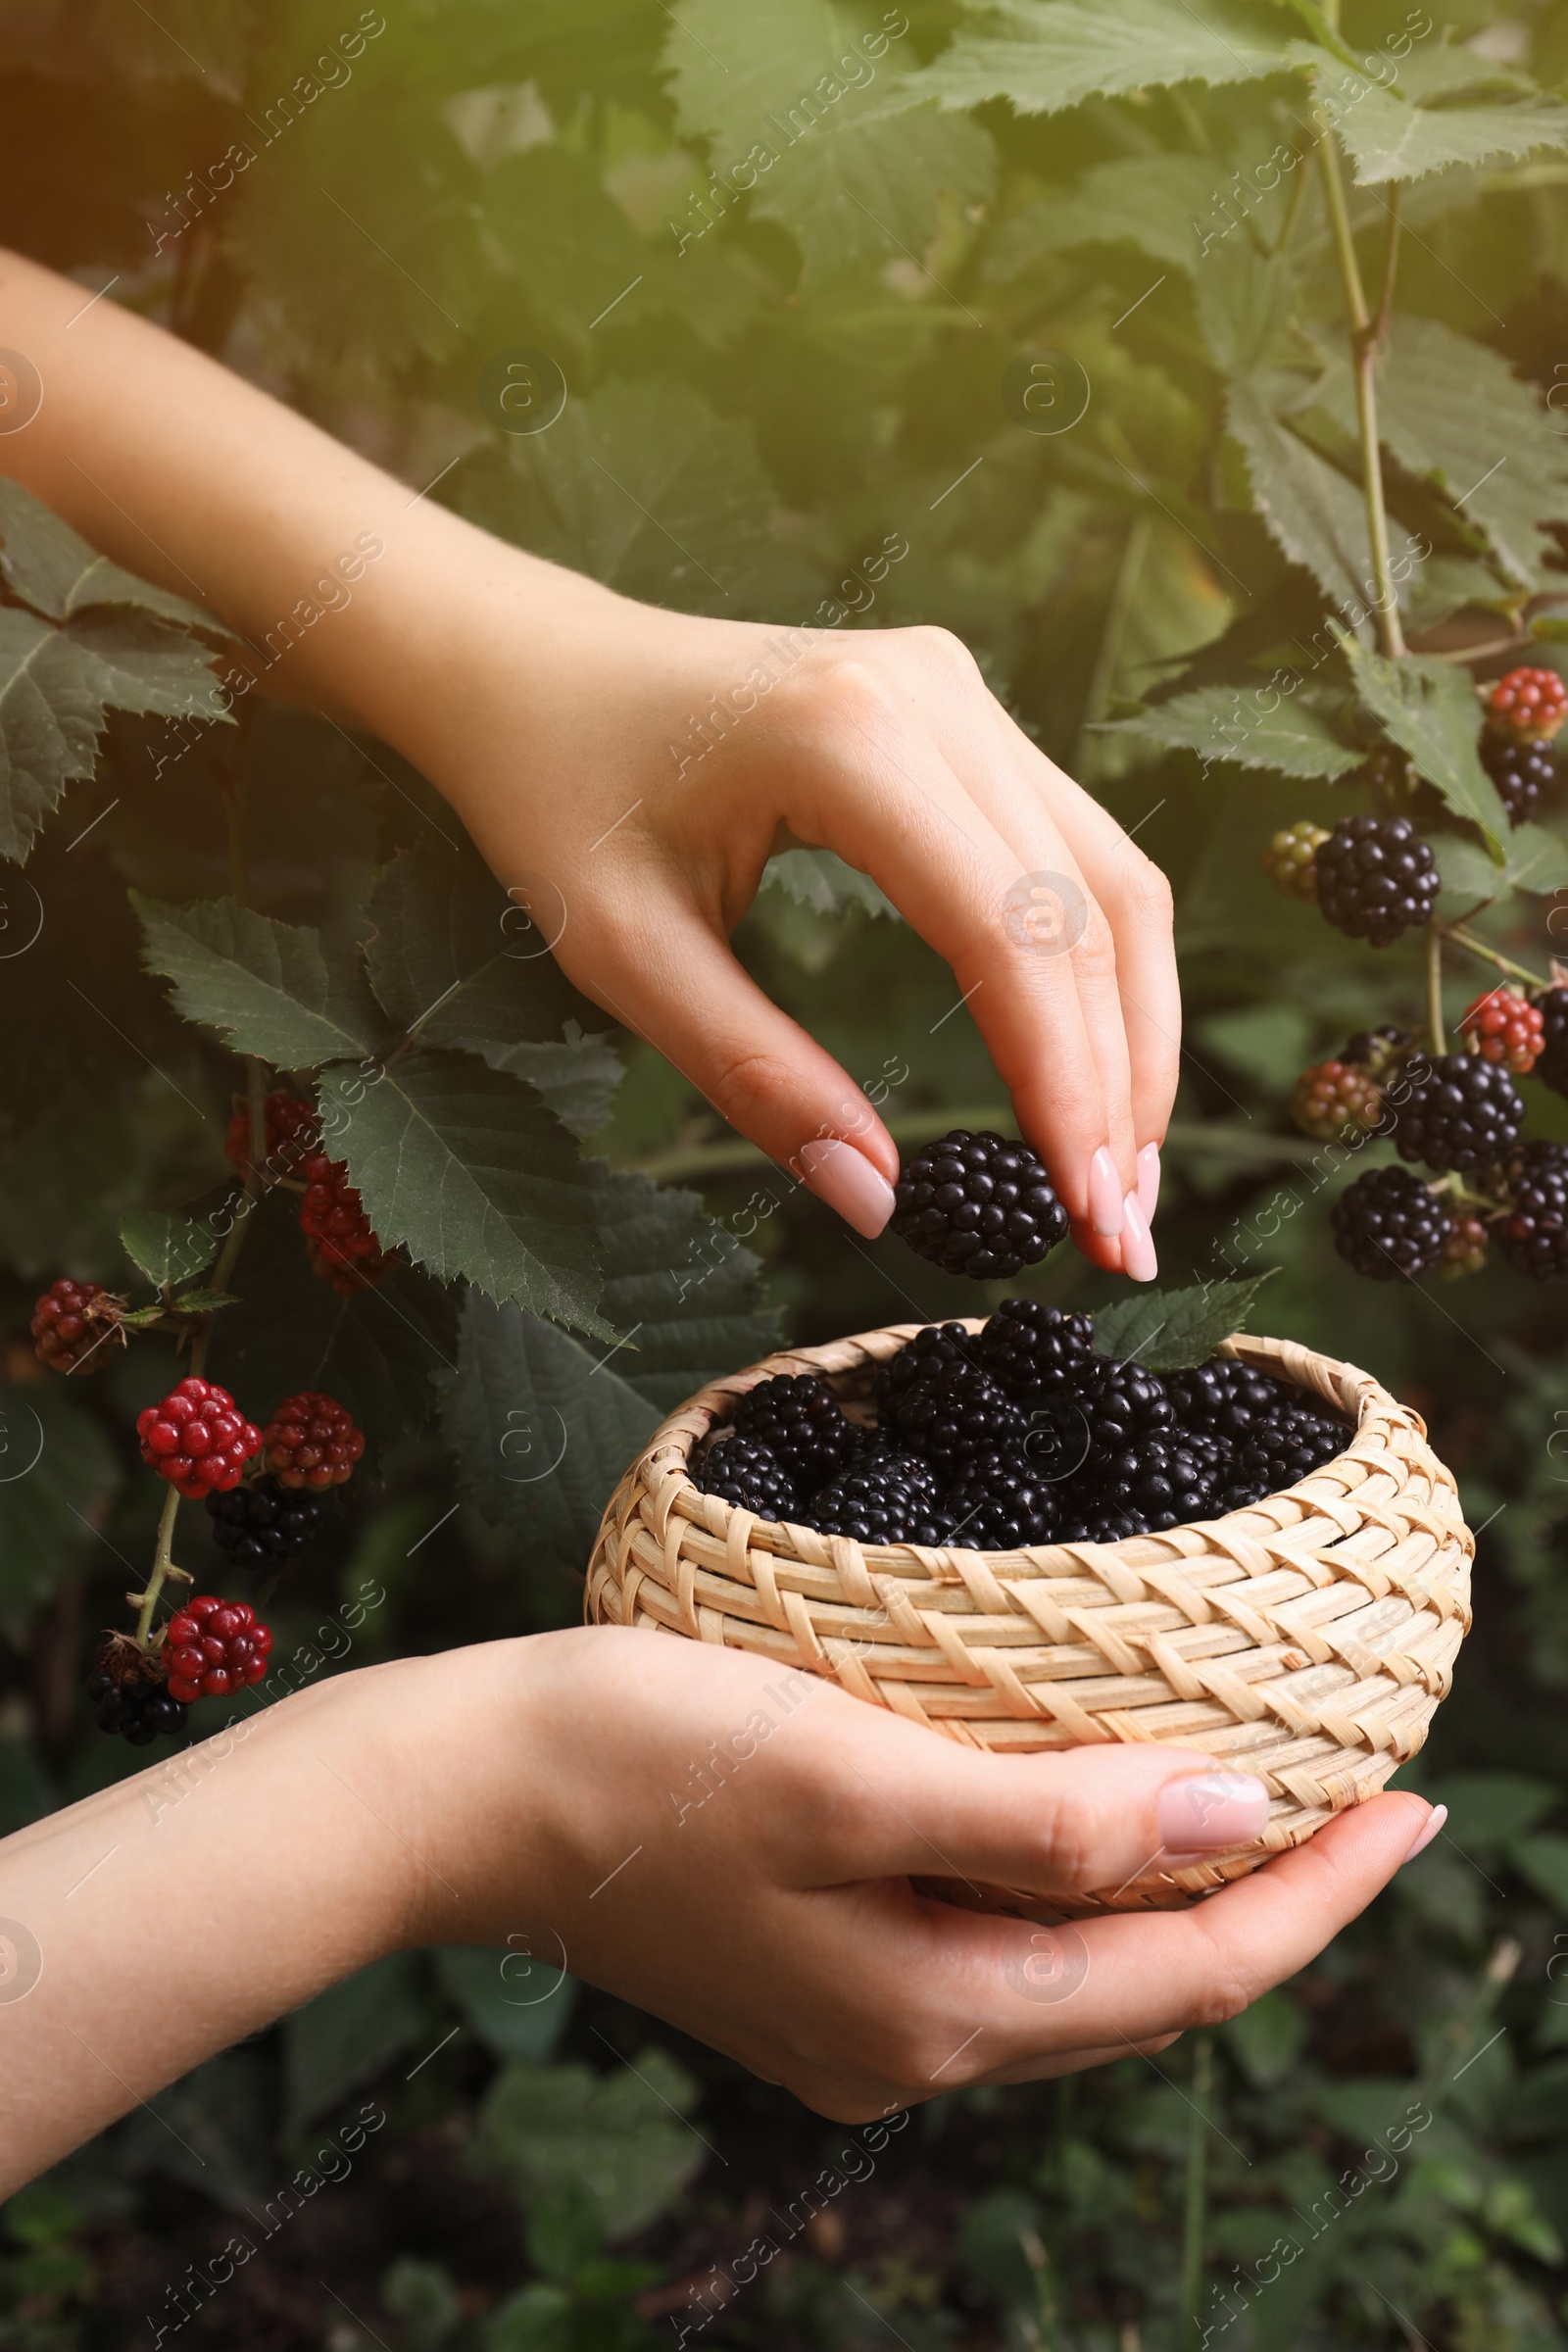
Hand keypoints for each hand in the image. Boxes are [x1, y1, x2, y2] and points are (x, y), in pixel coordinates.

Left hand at [0, 247, 1172, 1276]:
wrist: (531, 666)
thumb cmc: (557, 802)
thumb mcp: (626, 957)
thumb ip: (755, 1079)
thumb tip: (877, 1201)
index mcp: (846, 737)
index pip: (1008, 933)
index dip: (1065, 1085)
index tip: (1087, 1216)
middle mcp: (932, 694)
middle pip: (1088, 910)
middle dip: (1119, 1084)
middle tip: (1123, 1235)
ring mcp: (959, 690)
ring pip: (1107, 879)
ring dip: (1131, 1034)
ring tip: (1122, 1176)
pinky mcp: (963, 711)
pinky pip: (1071, 850)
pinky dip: (1097, 971)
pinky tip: (1093, 1073)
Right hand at [420, 1629, 1435, 2119]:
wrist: (467, 1795)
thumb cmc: (646, 1755)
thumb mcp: (858, 1770)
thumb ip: (1048, 1819)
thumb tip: (1230, 1820)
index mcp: (940, 2011)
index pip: (1191, 1973)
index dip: (1319, 1891)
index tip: (1417, 1803)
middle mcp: (915, 2048)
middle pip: (1147, 1987)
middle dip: (1272, 1897)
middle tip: (1368, 1796)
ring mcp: (864, 2024)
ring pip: (1078, 1970)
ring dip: (1178, 1891)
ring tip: (1263, 1798)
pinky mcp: (822, 1975)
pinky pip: (1002, 1944)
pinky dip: (1079, 1883)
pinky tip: (1096, 1813)